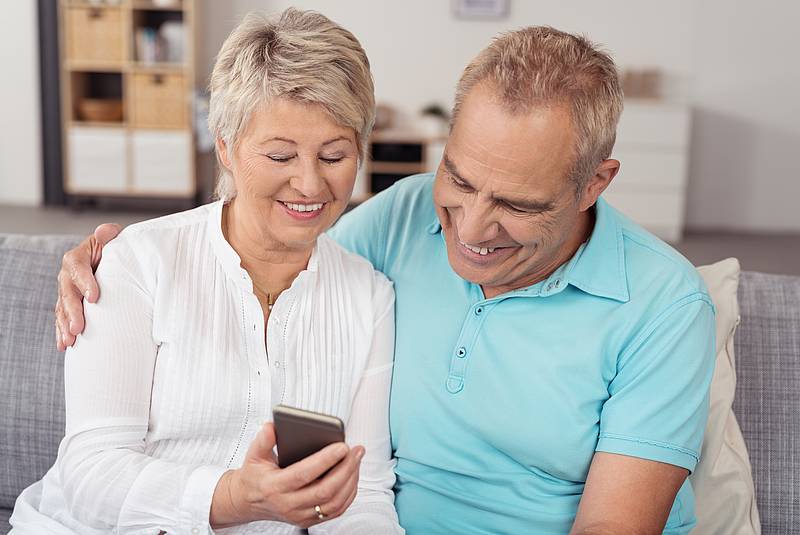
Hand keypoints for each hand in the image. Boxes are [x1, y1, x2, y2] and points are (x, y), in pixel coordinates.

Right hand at [55, 223, 121, 350]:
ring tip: (70, 340)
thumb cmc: (115, 249)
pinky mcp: (69, 305)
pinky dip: (62, 332)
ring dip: (64, 325)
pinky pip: (62, 318)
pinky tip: (64, 345)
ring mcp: (67, 291)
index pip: (77, 267)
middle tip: (78, 328)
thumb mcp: (113, 239)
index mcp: (78, 257)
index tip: (94, 297)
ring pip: (62, 308)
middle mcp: (68, 275)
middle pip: (67, 293)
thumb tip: (105, 231)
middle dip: (72, 311)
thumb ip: (109, 235)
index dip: (84, 282)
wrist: (112, 261)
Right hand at [210, 422, 363, 528]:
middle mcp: (288, 504)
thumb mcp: (253, 455)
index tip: (342, 446)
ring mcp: (299, 515)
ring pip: (334, 503)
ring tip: (358, 460)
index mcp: (274, 487)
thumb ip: (262, 440)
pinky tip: (353, 475)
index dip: (325, 460)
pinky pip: (335, 510)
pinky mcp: (309, 520)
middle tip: (357, 450)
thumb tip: (272, 426)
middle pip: (325, 491)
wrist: (248, 501)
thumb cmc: (255, 475)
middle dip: (346, 469)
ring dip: (351, 480)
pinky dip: (349, 493)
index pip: (304, 474)